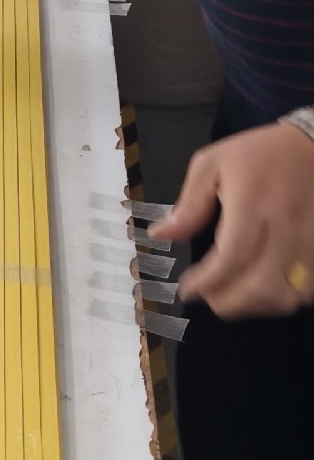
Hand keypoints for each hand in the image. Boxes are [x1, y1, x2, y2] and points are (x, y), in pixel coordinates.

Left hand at [155, 123, 313, 318]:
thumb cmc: (259, 155)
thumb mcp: (211, 165)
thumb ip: (188, 204)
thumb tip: (160, 235)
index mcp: (254, 203)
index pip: (233, 256)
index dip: (208, 282)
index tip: (188, 290)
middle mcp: (286, 226)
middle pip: (261, 286)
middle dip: (228, 302)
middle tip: (208, 296)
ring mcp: (312, 241)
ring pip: (289, 295)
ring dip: (256, 305)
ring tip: (234, 293)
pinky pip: (309, 291)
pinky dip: (284, 298)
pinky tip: (265, 289)